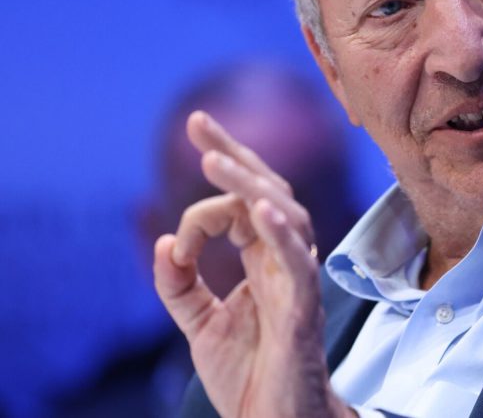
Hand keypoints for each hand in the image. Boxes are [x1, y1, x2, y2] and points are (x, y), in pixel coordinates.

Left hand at [153, 111, 353, 417]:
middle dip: (234, 154)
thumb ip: (179, 285)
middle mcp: (285, 262)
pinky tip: (263, 210)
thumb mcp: (198, 325)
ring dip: (251, 185)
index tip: (176, 247)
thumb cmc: (248, 376)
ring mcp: (297, 283)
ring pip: (286, 217)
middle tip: (198, 123)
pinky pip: (298, 266)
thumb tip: (162, 242)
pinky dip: (282, 236)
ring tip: (215, 160)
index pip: (242, 208)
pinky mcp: (303, 311)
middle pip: (269, 192)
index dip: (201, 212)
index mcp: (264, 262)